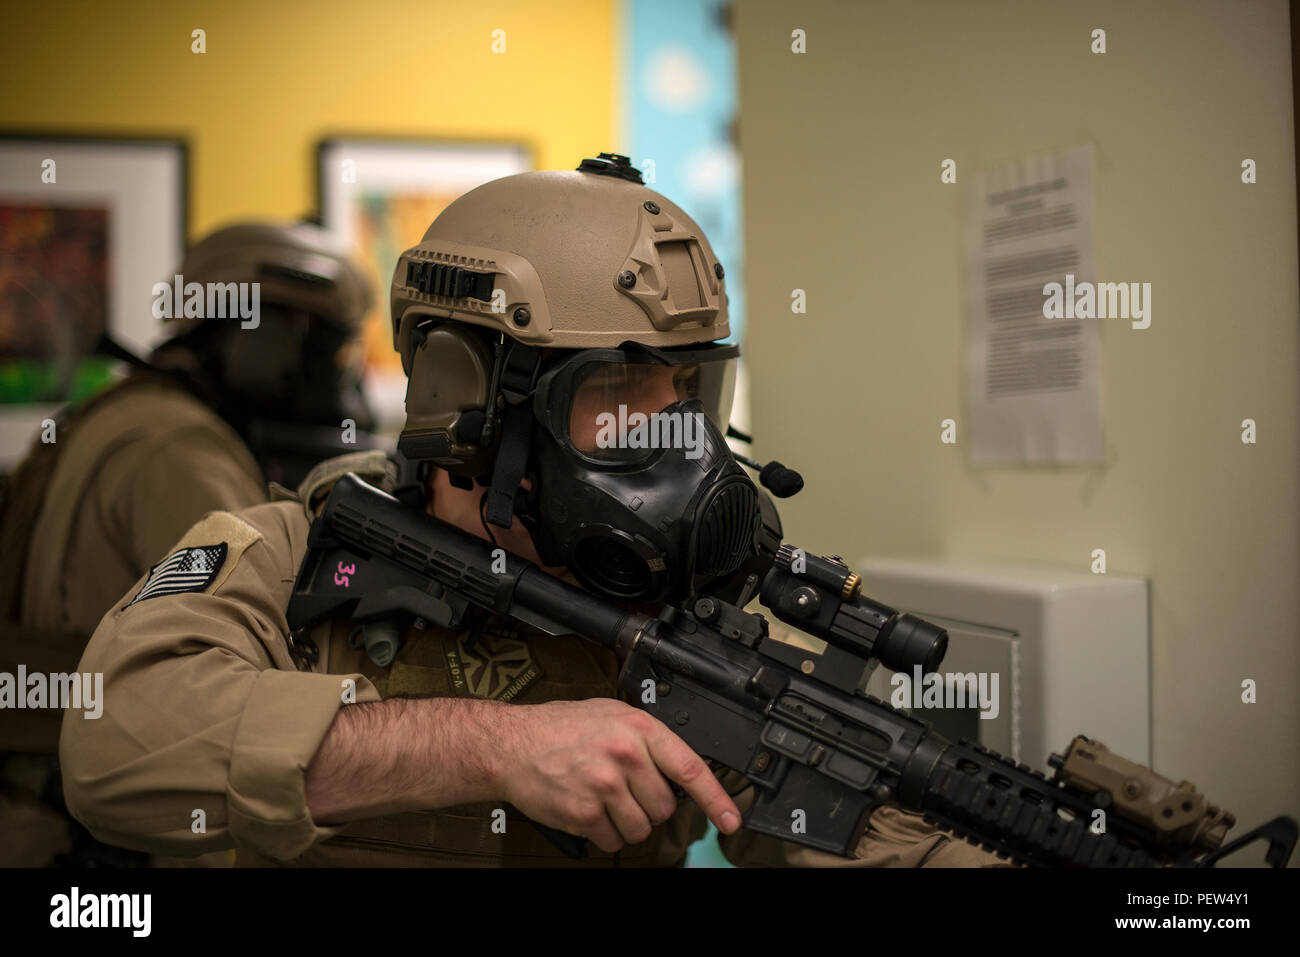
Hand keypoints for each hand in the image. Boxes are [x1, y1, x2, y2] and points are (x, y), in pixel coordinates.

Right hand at [498, 698, 740, 852]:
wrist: (513, 745)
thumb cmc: (562, 728)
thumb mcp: (612, 714)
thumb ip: (647, 738)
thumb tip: (677, 769)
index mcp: (639, 729)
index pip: (690, 768)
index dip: (716, 799)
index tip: (732, 821)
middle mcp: (626, 757)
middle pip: (665, 807)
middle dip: (649, 805)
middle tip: (624, 787)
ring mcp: (605, 787)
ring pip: (641, 829)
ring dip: (627, 822)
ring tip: (604, 798)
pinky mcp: (585, 813)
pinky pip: (613, 841)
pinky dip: (605, 833)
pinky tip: (589, 810)